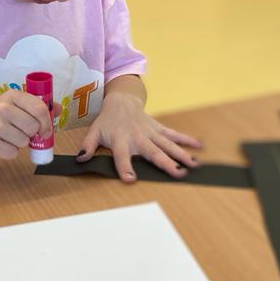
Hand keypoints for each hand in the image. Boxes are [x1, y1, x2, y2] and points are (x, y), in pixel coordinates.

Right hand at [0, 89, 54, 159]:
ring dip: (18, 144)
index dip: (46, 123)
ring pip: (24, 142)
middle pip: (33, 128)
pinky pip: (12, 154)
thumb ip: (35, 106)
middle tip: (18, 131)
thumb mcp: (12, 104)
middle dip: (30, 134)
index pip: (39, 109)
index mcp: (12, 95)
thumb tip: (58, 108)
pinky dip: (9, 153)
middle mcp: (2, 108)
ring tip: (6, 137)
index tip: (45, 131)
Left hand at [77, 93, 201, 181]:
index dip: (125, 168)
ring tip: (193, 165)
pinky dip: (186, 140)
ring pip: (167, 145)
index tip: (131, 179)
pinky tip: (199, 147)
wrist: (121, 101)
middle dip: (166, 163)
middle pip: (152, 152)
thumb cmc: (108, 120)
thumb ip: (88, 146)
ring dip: (181, 154)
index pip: (121, 157)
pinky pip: (173, 134)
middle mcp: (137, 137)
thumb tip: (80, 159)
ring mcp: (150, 132)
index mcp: (120, 141)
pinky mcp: (158, 128)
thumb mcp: (94, 132)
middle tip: (178, 174)